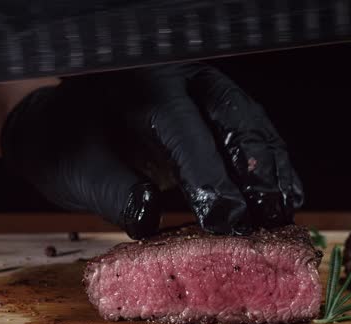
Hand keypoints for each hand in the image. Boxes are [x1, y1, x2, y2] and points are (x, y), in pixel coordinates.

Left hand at [0, 63, 302, 238]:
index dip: (206, 174)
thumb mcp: (77, 171)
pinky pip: (252, 132)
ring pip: (250, 122)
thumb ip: (113, 191)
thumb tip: (148, 218)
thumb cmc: (68, 148)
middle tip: (269, 213)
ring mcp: (204, 91)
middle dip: (254, 168)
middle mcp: (180, 80)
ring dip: (271, 169)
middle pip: (230, 116)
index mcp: (141, 87)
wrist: (65, 125)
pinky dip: (271, 165)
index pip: (182, 128)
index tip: (224, 217)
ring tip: (284, 211)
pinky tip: (285, 196)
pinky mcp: (218, 111)